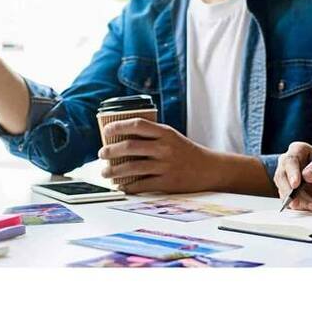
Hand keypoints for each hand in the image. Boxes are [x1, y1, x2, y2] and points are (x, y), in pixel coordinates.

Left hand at [98, 118, 219, 192]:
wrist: (209, 169)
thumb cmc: (185, 152)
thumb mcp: (172, 137)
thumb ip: (152, 135)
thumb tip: (120, 139)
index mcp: (165, 133)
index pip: (137, 124)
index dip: (118, 126)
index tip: (106, 131)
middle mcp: (165, 148)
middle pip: (129, 146)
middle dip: (110, 151)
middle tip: (102, 154)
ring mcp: (166, 166)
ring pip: (132, 167)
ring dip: (114, 171)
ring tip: (106, 172)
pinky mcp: (167, 183)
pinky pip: (142, 185)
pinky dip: (128, 186)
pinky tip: (121, 186)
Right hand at [274, 142, 311, 211]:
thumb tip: (306, 174)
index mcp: (299, 150)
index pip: (290, 160)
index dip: (292, 172)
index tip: (296, 184)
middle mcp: (289, 162)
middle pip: (282, 175)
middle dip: (290, 190)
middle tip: (300, 202)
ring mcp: (286, 177)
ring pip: (283, 189)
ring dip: (296, 200)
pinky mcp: (287, 190)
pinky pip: (287, 199)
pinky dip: (297, 205)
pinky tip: (309, 206)